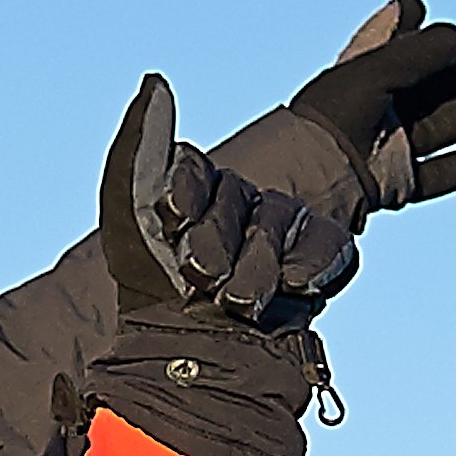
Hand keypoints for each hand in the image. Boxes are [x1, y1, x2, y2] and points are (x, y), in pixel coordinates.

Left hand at [95, 76, 359, 329]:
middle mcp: (233, 207)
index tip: (169, 222)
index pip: (194, 167)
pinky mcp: (318, 264)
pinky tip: (288, 291)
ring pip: (280, 219)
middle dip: (215, 239)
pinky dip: (306, 268)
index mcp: (186, 194)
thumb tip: (156, 81)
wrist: (199, 374)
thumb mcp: (129, 218)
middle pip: (239, 194)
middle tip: (197, 278)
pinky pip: (327, 244)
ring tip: (235, 303)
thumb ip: (139, 148)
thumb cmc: (153, 300)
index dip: (183, 194)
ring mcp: (279, 234)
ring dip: (254, 266)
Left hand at [218, 0, 455, 229]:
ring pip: (442, 124)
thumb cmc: (332, 118)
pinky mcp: (397, 183)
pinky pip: (433, 175)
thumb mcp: (372, 73)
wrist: (314, 180)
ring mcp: (390, 145)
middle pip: (434, 82)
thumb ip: (414, 52)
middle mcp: (380, 105)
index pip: (396, 37)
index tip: (420, 17)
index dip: (414, 27)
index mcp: (365, 71)